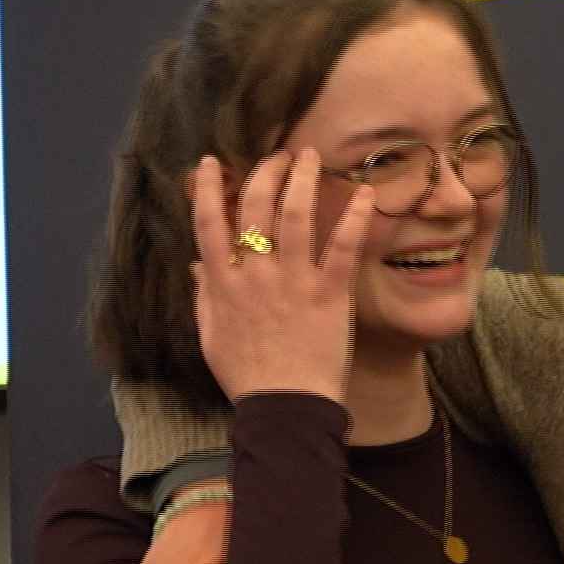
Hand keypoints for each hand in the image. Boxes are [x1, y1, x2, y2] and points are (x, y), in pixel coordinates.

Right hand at [191, 150, 373, 404]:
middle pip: (255, 207)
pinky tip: (365, 193)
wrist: (285, 408)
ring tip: (311, 156)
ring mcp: (294, 282)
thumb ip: (205, 296)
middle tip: (280, 156)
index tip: (213, 162)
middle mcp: (256, 275)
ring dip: (303, 179)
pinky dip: (355, 217)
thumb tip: (198, 264)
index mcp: (223, 283)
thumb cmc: (247, 376)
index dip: (207, 187)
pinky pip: (343, 247)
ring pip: (296, 216)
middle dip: (265, 172)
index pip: (208, 223)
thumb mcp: (212, 336)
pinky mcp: (330, 294)